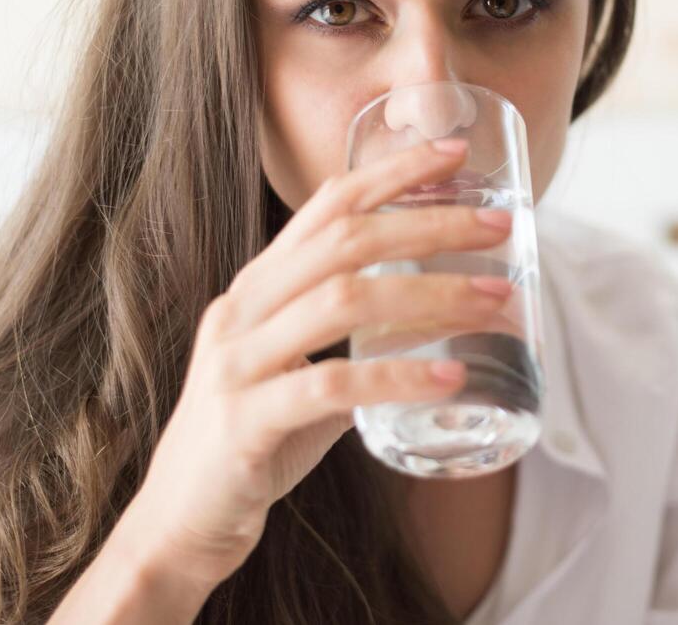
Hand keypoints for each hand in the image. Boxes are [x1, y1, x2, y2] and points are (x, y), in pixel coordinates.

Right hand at [118, 137, 514, 591]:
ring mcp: (238, 364)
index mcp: (257, 288)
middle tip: (498, 226)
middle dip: (428, 224)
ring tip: (495, 300)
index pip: (327, 205)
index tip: (454, 154)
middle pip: (345, 241)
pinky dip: (399, 377)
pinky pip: (332, 385)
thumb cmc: (252, 441)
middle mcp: (243, 311)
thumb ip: (348, 338)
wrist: (180, 525)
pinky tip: (451, 377)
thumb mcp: (299, 369)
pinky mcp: (245, 422)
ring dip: (431, 295)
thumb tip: (434, 317)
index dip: (392, 172)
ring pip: (343, 300)